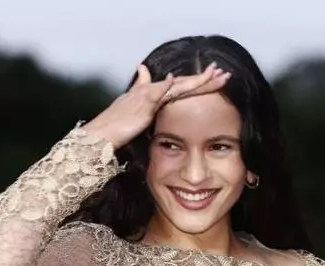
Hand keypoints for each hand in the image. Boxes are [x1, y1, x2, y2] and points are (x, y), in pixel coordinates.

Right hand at [82, 62, 230, 148]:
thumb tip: (142, 75)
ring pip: (176, 85)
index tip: (213, 79)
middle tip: (223, 73)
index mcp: (151, 93)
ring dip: (196, 80)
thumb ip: (140, 94)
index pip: (178, 86)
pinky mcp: (141, 104)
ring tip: (214, 75)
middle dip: (204, 78)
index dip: (196, 82)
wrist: (101, 134)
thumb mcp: (131, 109)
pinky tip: (174, 79)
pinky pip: (157, 93)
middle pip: (182, 82)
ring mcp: (146, 95)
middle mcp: (150, 90)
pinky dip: (165, 86)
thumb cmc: (115, 128)